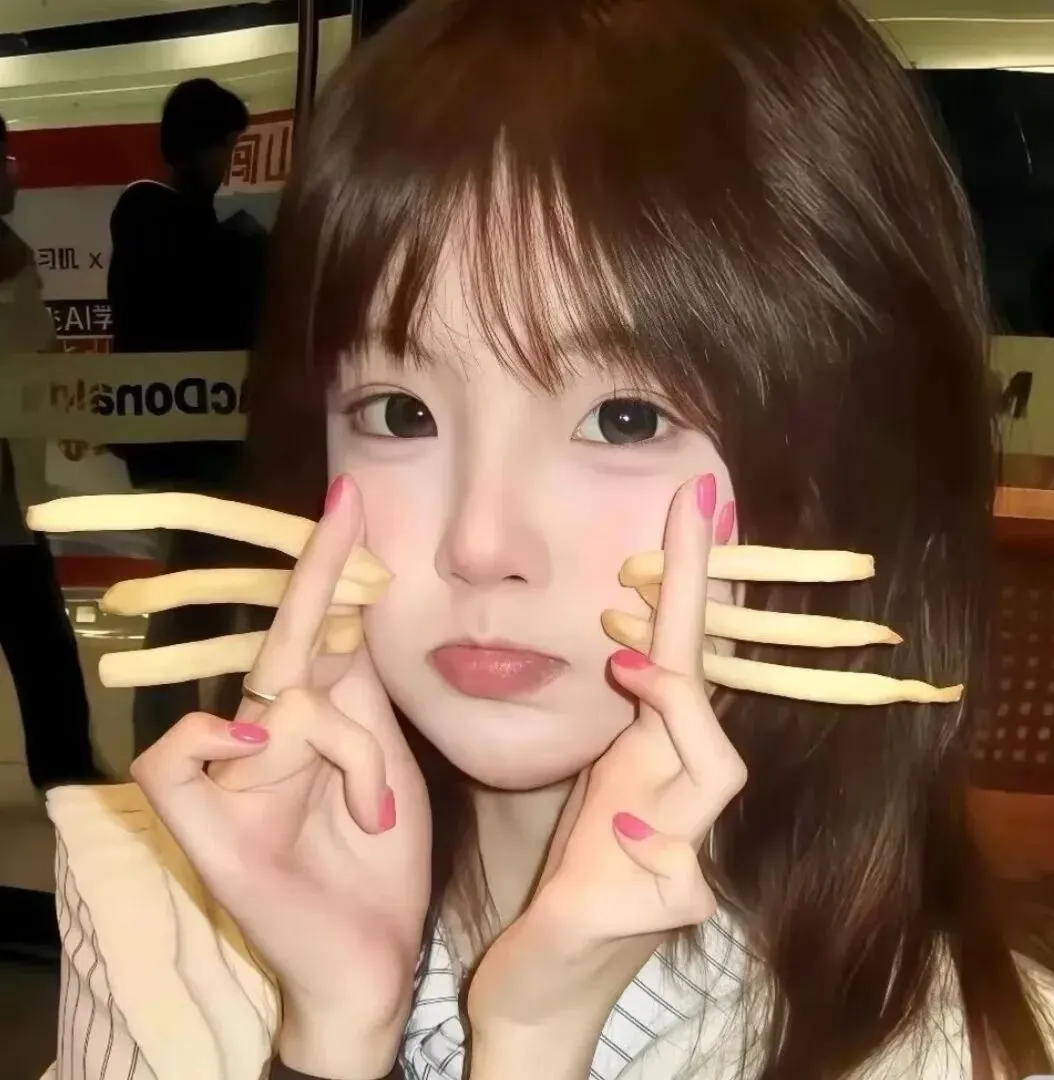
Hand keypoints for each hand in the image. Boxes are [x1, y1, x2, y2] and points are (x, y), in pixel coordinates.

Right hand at [131, 476, 430, 1079]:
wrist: (375, 957)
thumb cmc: (379, 859)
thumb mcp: (384, 758)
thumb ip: (361, 692)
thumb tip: (353, 610)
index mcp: (309, 718)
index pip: (316, 630)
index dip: (331, 567)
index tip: (349, 497)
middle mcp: (263, 734)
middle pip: (286, 638)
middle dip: (320, 573)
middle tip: (347, 500)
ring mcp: (227, 777)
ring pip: (279, 701)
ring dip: (347, 750)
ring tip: (374, 809)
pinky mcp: (201, 827)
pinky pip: (172, 756)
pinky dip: (212, 739)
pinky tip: (260, 744)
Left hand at [467, 474, 745, 1074]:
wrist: (546, 983)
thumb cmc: (574, 876)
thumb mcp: (588, 780)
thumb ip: (623, 722)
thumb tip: (627, 642)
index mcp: (656, 760)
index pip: (680, 658)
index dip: (688, 582)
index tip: (693, 500)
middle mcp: (681, 797)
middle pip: (713, 702)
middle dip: (693, 616)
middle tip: (671, 540)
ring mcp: (682, 855)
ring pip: (715, 773)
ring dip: (679, 714)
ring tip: (630, 669)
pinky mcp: (659, 910)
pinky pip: (671, 873)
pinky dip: (636, 842)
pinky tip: (603, 834)